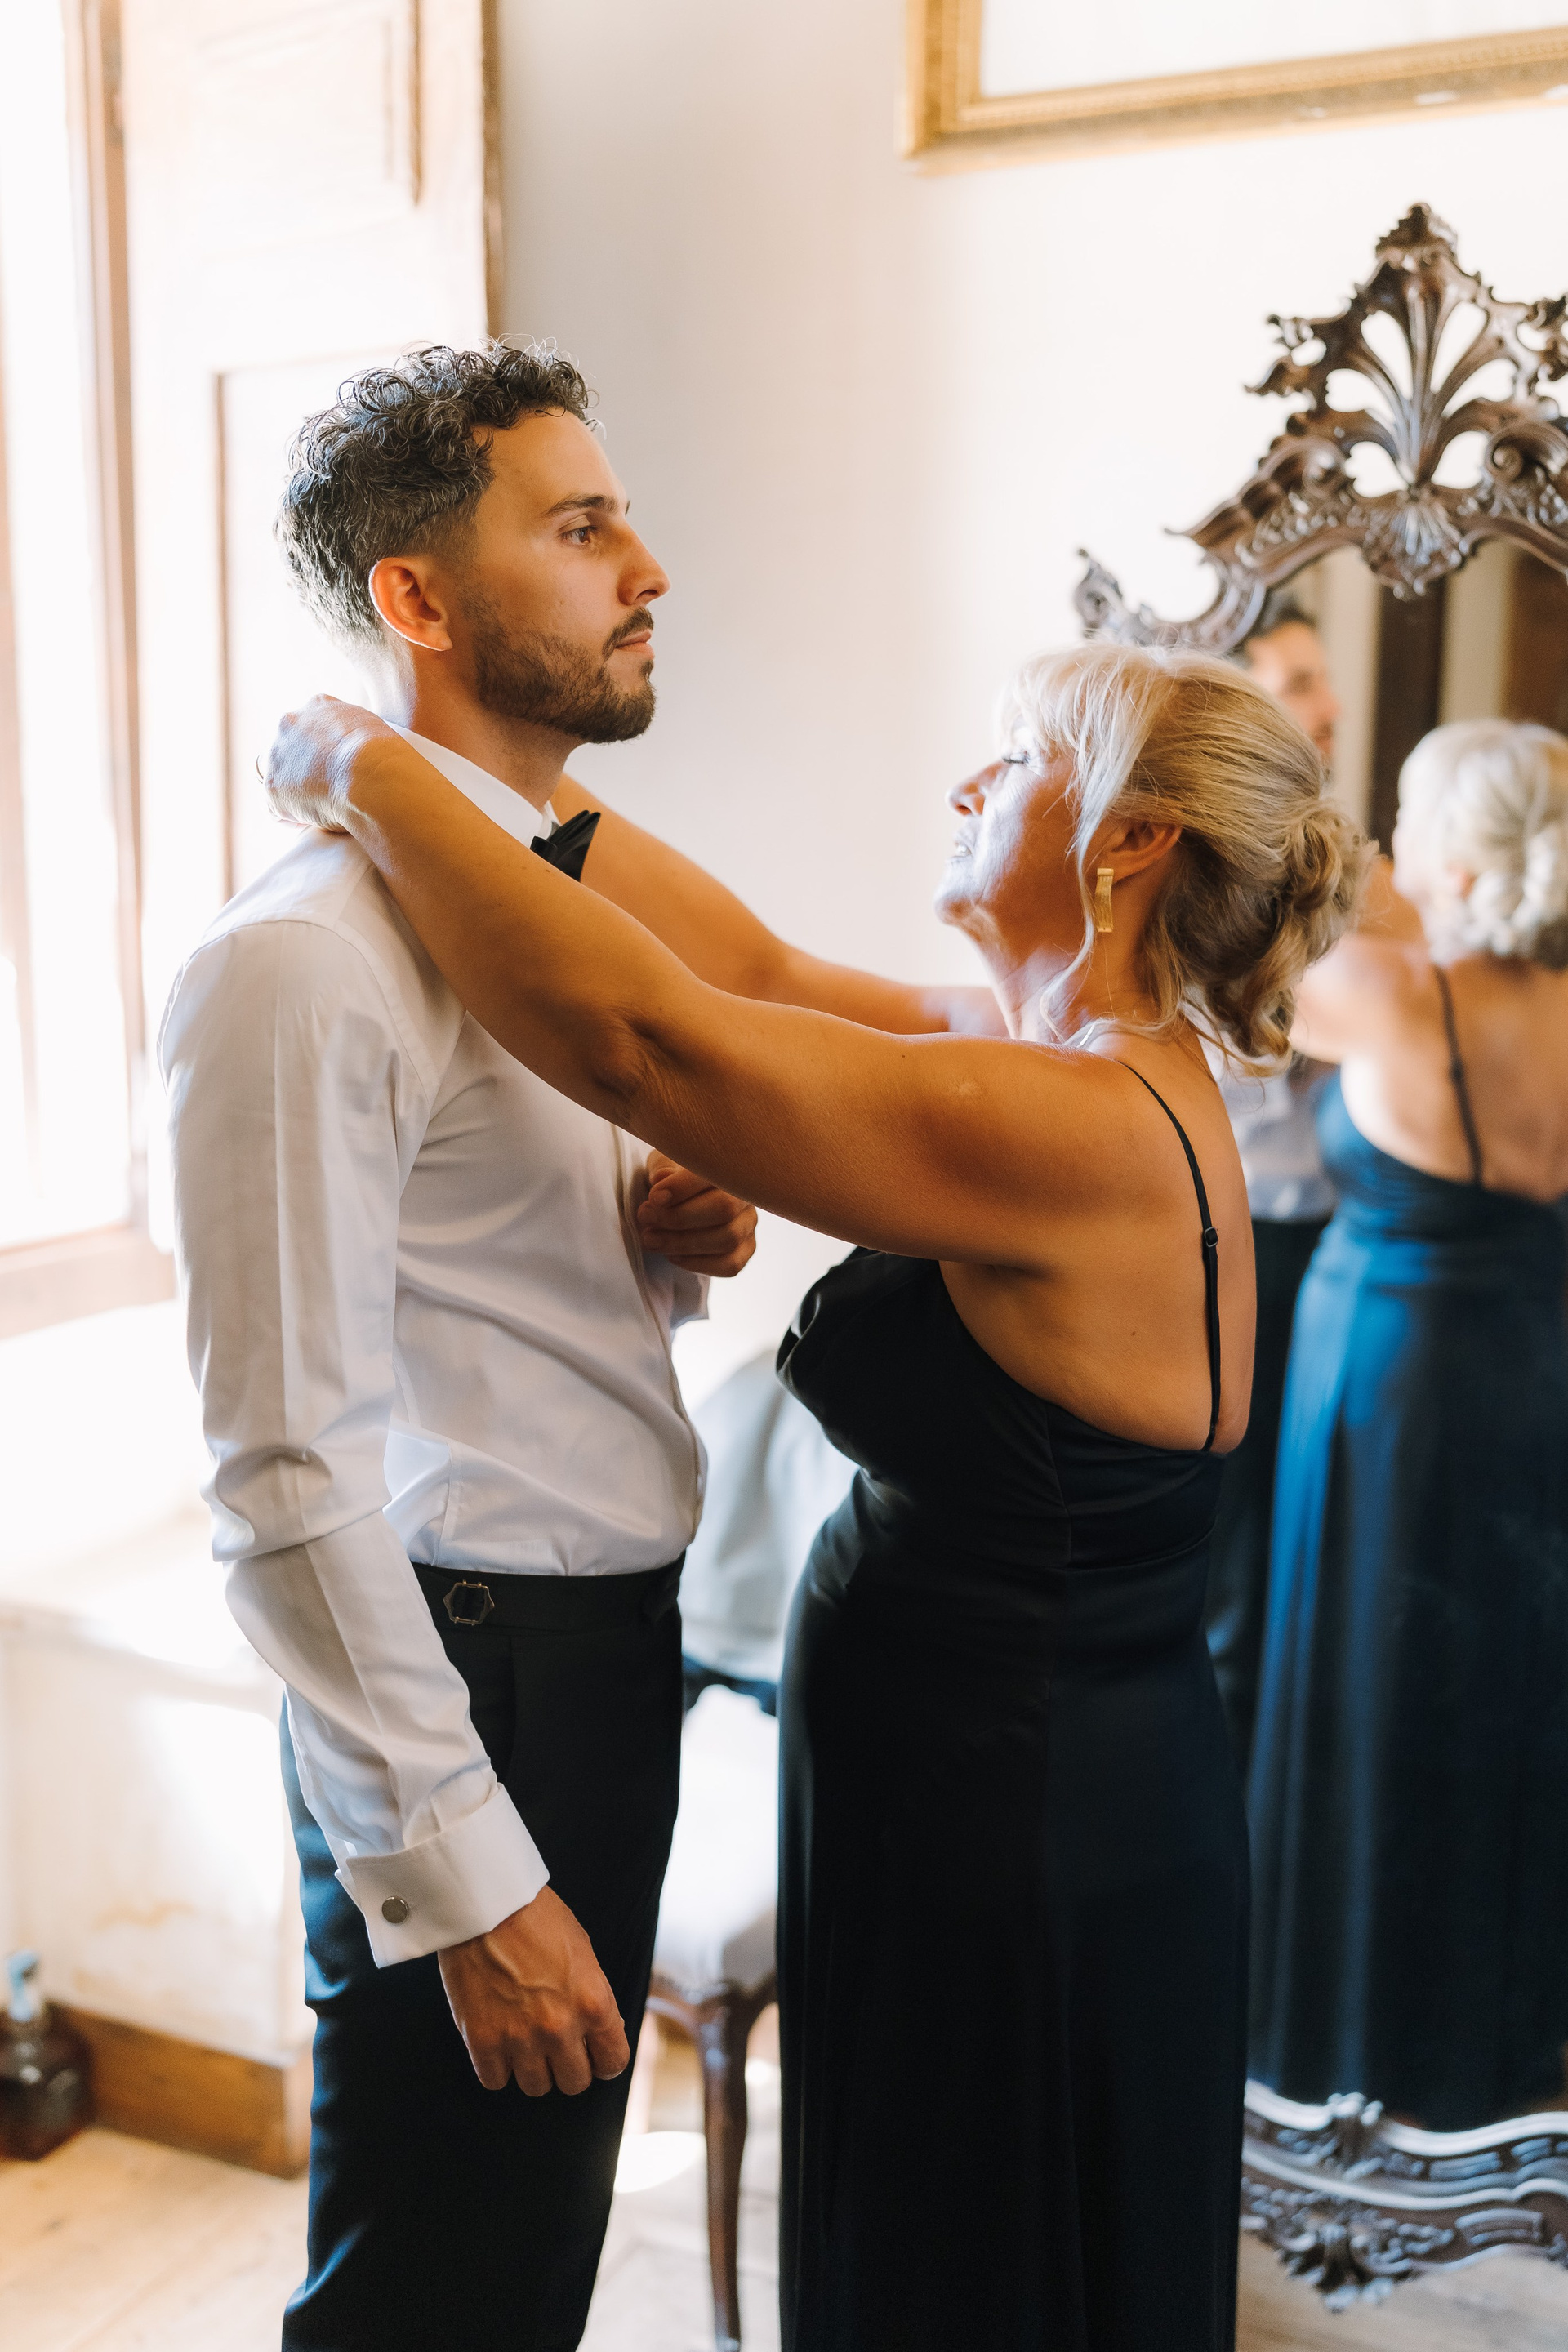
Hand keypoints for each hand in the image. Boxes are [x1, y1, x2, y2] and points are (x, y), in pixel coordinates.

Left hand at [261, 694, 400, 832]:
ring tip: (320, 808)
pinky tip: (317, 822)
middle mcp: (291, 723)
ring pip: (276, 776)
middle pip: (285, 747)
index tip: (333, 767)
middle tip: (325, 788)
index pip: (309, 724)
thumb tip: (365, 752)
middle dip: (299, 767)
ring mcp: (278, 755)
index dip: (319, 749)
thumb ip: (359, 734)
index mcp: (319, 706)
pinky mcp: (273, 788)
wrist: (372, 776)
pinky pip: (277, 810)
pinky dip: (294, 818)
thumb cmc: (385, 758)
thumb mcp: (376, 731)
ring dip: (293, 791)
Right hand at [438, 1885, 629, 2095]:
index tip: (594, 2055)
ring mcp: (520, 2038)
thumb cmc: (538, 1919)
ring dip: (532, 2068)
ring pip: (536, 2087)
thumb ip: (593, 1998)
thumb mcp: (584, 1953)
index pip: (613, 2063)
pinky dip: (497, 2067)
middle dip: (568, 2066)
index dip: (604, 2061)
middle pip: (574, 2083)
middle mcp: (560, 2028)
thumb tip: (600, 2031)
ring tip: (524, 2042)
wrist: (487, 1904)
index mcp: (593, 2003)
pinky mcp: (482, 2041)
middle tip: (556, 2047)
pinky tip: (497, 2043)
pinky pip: (495, 2080)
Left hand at [636, 1151, 757, 1276]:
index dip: (683, 1188)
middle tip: (646, 1218)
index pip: (714, 1174)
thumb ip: (664, 1168)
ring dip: (682, 1243)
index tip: (654, 1197)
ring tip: (651, 1238)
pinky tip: (673, 1255)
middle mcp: (745, 1195)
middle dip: (679, 1217)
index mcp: (729, 1167)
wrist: (681, 1199)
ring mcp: (748, 1224)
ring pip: (727, 1239)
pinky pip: (730, 1264)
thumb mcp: (665, 1162)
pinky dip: (697, 1263)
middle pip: (724, 1208)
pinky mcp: (745, 1249)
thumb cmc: (675, 1178)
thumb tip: (662, 1179)